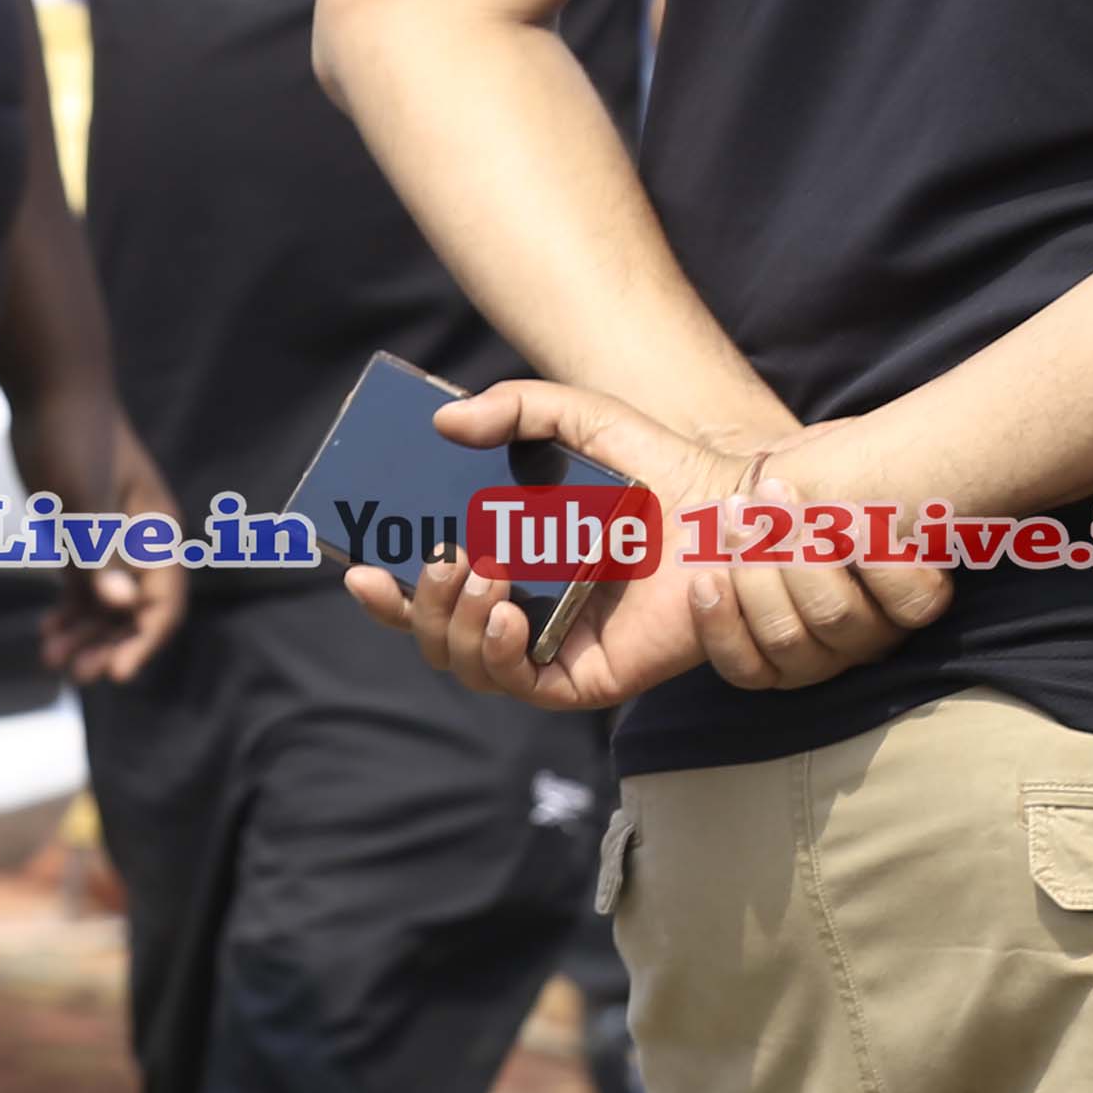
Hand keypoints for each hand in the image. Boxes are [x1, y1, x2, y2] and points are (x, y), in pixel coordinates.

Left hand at [10, 389, 189, 687]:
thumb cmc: (72, 436)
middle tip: (76, 673)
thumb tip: (124, 604)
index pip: (164, 602)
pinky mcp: (81, 533)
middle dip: (109, 643)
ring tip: (52, 660)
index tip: (114, 672)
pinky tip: (48, 633)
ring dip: (85, 632)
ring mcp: (110, 538)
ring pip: (106, 601)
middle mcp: (140, 540)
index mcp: (156, 532)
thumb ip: (100, 552)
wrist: (48, 388)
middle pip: (135, 610)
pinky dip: (70, 610)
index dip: (144, 641)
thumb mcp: (81, 497)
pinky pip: (84, 584)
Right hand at [346, 380, 945, 709]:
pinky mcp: (587, 676)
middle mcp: (523, 611)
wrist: (733, 514)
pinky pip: (518, 686)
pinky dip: (496, 655)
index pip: (428, 593)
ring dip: (454, 624)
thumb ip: (515, 407)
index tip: (359, 571)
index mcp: (509, 562)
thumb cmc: (663, 469)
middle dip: (418, 607)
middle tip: (440, 563)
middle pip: (434, 635)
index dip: (386, 593)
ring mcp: (552, 647)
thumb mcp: (580, 418)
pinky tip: (506, 616)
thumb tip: (443, 421)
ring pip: (465, 663)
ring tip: (484, 576)